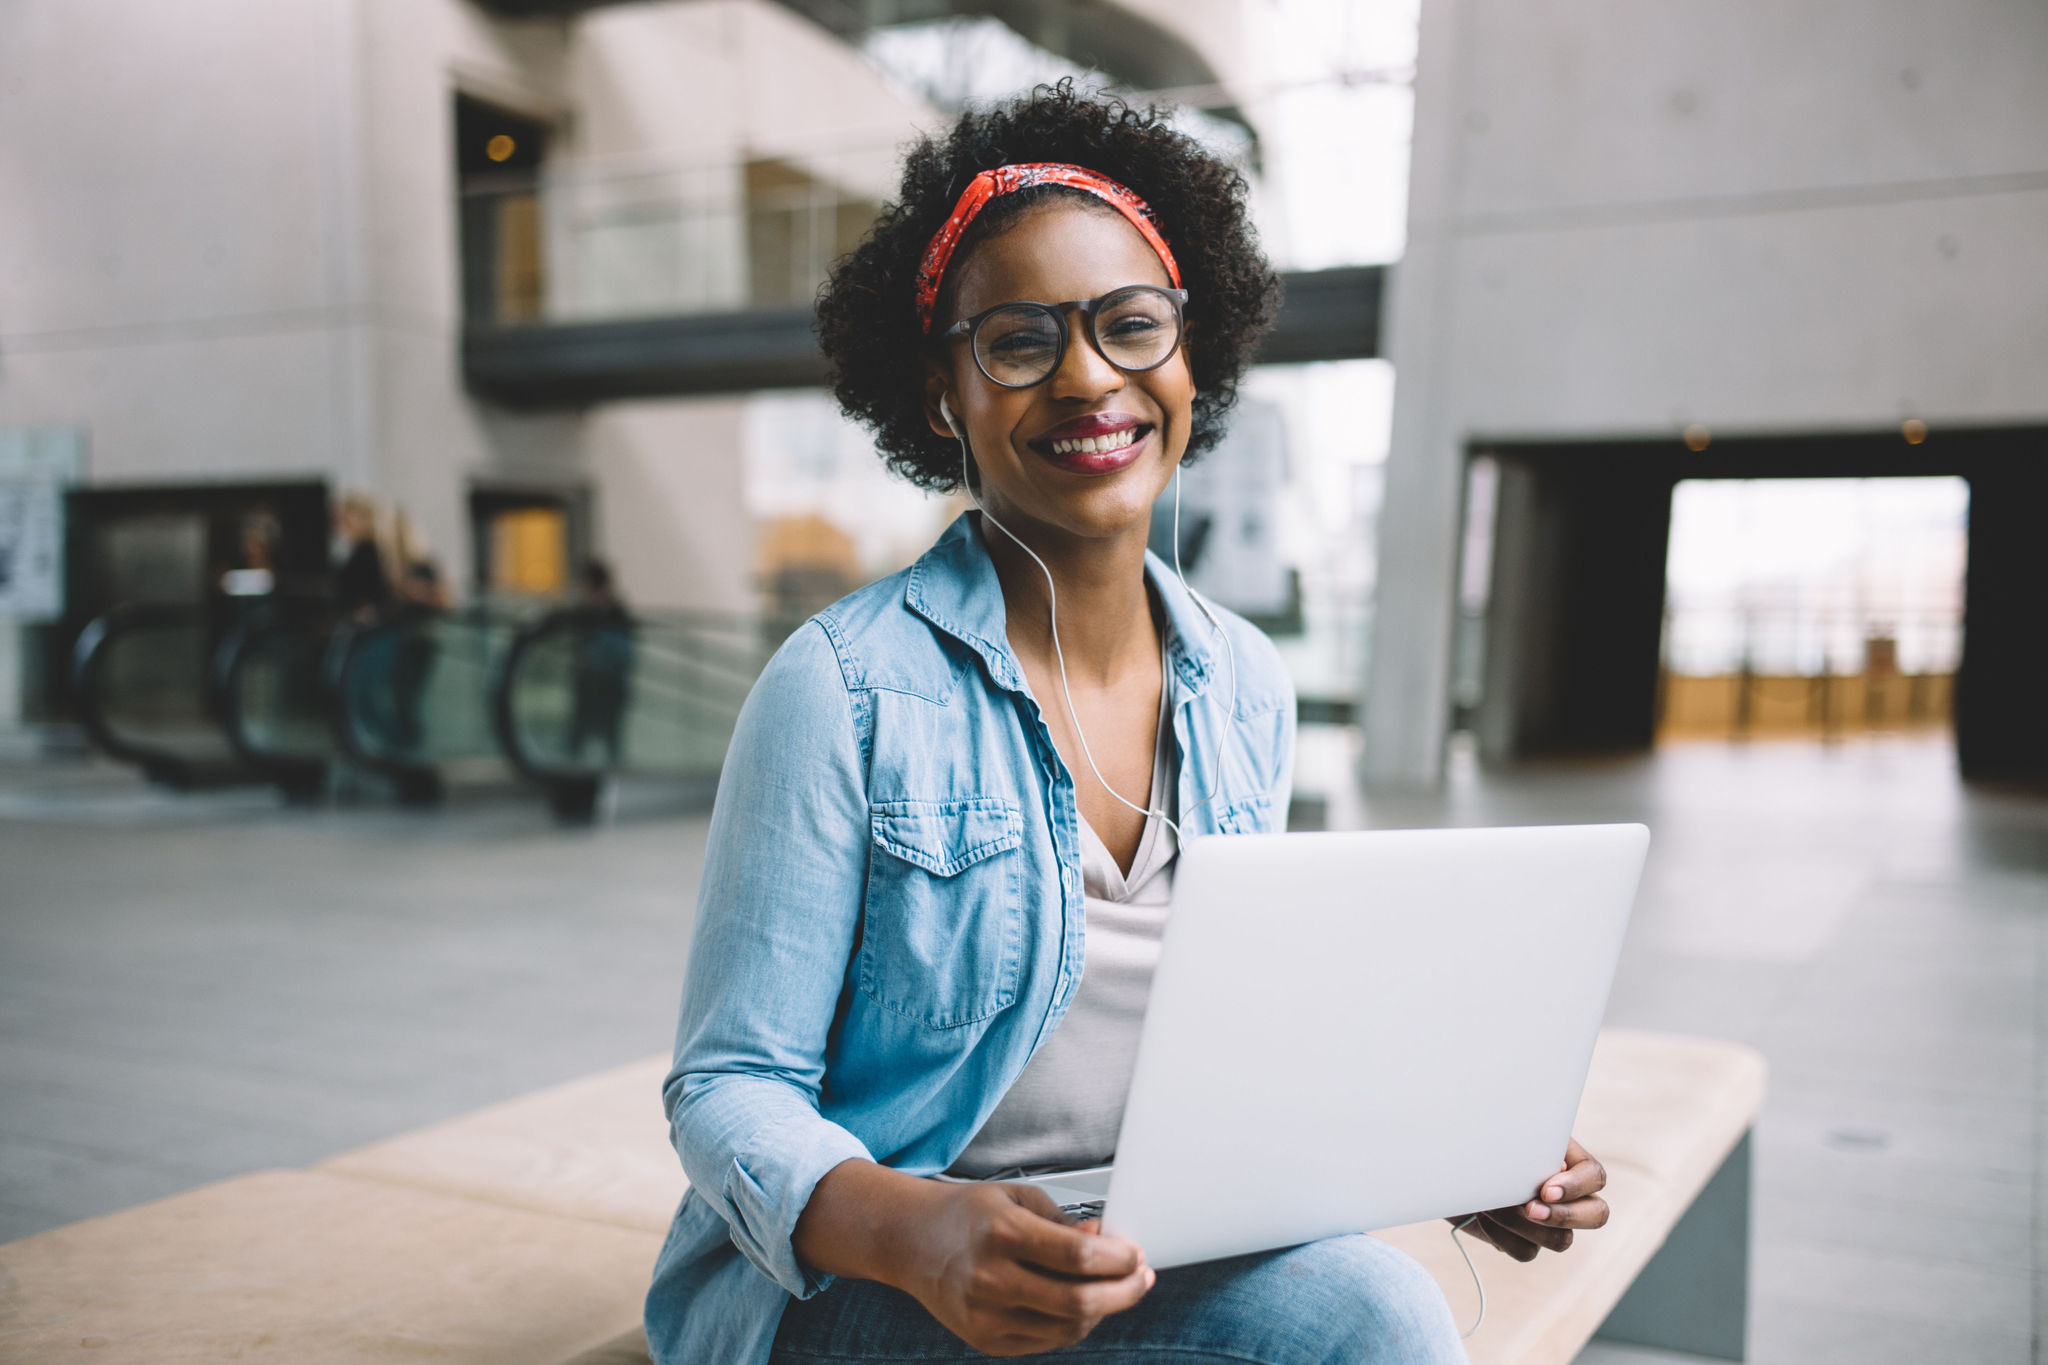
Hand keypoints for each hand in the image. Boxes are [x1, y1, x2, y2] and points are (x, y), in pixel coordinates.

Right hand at [909, 1182, 1153, 1354]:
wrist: (912, 1242)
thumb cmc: (968, 1214)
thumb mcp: (1017, 1198)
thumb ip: (1064, 1222)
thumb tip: (1106, 1242)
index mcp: (1002, 1232)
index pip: (1077, 1257)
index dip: (1118, 1259)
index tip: (1135, 1254)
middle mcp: (991, 1278)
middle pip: (1079, 1302)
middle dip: (1123, 1291)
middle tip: (1140, 1278)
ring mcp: (986, 1315)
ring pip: (1068, 1329)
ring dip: (1102, 1311)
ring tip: (1112, 1289)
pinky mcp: (984, 1340)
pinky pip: (1046, 1341)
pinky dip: (1072, 1325)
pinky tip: (1080, 1304)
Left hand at [1450, 1137, 1608, 1262]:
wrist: (1447, 1162)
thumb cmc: (1480, 1138)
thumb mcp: (1506, 1132)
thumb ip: (1529, 1144)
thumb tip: (1547, 1162)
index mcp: (1569, 1161)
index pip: (1594, 1177)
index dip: (1576, 1186)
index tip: (1545, 1188)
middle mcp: (1567, 1195)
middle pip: (1596, 1215)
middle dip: (1564, 1216)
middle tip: (1530, 1208)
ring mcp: (1548, 1222)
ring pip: (1562, 1241)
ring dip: (1524, 1225)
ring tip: (1492, 1204)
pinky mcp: (1524, 1241)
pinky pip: (1527, 1252)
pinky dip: (1503, 1237)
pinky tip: (1483, 1217)